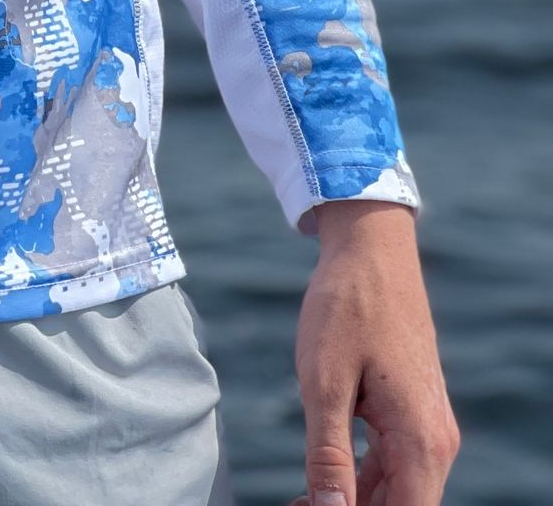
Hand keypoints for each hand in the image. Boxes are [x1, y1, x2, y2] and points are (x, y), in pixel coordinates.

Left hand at [292, 202, 456, 503]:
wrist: (371, 250)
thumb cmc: (345, 306)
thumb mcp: (323, 381)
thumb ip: (327, 453)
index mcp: (421, 442)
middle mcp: (436, 444)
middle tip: (294, 504)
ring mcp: (427, 429)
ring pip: (395, 491)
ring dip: (351, 501)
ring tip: (298, 498)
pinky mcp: (413, 415)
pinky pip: (391, 465)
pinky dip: (358, 478)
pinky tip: (320, 476)